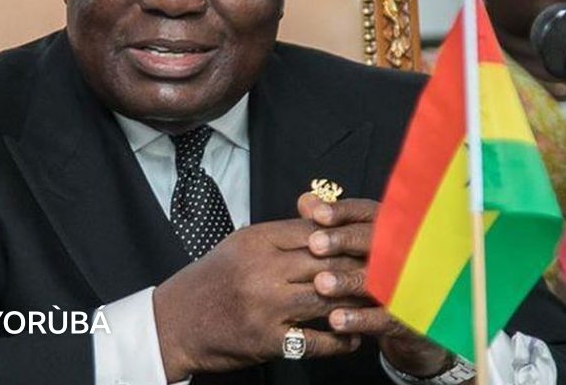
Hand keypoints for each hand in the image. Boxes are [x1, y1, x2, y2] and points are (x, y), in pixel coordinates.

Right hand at [153, 219, 364, 380]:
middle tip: (391, 271)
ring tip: (376, 306)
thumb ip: (280, 235)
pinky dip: (339, 342)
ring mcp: (265, 307)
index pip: (315, 232)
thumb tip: (323, 223)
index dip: (347, 237)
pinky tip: (353, 339)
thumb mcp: (239, 246)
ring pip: (328, 301)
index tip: (372, 242)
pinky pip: (315, 341)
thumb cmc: (210, 280)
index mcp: (256, 241)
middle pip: (327, 263)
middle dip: (360, 268)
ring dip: (356, 305)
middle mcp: (262, 271)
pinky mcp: (266, 340)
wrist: (174, 322)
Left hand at [298, 194, 452, 377]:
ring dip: (348, 281)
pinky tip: (335, 320)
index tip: (317, 214)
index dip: (343, 212)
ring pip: (378, 279)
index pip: (367, 213)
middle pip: (375, 241)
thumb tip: (305, 201)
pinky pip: (385, 318)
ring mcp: (410, 285)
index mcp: (390, 228)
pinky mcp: (410, 318)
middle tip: (315, 244)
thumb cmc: (378, 272)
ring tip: (320, 284)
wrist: (418, 317)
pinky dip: (360, 319)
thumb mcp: (358, 245)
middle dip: (344, 241)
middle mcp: (403, 251)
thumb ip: (332, 225)